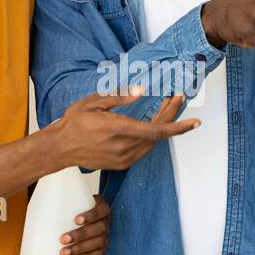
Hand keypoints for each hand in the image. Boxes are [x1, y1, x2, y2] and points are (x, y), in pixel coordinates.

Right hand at [50, 90, 199, 171]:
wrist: (60, 148)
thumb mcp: (94, 102)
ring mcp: (123, 158)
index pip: (157, 130)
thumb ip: (120, 96)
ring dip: (161, 125)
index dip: (178, 126)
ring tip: (164, 106)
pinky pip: (143, 149)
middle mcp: (124, 147)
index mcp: (119, 130)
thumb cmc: (74, 123)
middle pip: (158, 133)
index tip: (195, 122)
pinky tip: (151, 123)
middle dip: (170, 115)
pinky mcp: (122, 164)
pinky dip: (151, 136)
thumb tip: (141, 90)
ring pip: (152, 142)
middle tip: (175, 98)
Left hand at [59, 192, 110, 254]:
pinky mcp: (103, 247)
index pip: (100, 211)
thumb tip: (42, 203)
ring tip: (64, 253)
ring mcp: (106, 235)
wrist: (85, 216)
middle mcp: (106, 221)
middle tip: (63, 240)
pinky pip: (99, 254)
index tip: (76, 220)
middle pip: (99, 229)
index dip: (90, 216)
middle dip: (81, 235)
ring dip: (81, 249)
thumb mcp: (74, 199)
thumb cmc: (77, 206)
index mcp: (102, 207)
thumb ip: (64, 199)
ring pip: (99, 243)